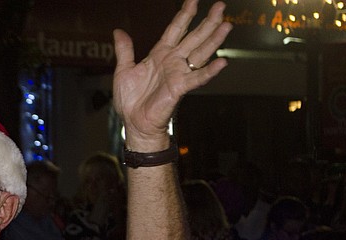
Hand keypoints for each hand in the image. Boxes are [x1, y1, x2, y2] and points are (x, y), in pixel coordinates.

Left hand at [112, 0, 231, 150]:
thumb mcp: (124, 70)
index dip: (184, 15)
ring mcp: (178, 74)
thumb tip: (118, 31)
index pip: (175, 30)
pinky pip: (197, 78)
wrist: (134, 123)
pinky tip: (222, 62)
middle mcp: (172, 61)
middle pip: (193, 37)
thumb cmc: (130, 101)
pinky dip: (209, 71)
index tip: (193, 1)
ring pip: (200, 53)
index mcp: (159, 55)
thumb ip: (124, 50)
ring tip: (226, 26)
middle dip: (207, 22)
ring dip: (214, 40)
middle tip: (221, 5)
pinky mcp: (179, 88)